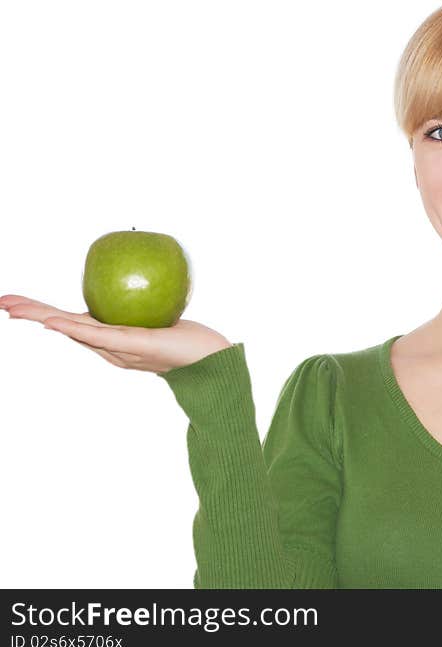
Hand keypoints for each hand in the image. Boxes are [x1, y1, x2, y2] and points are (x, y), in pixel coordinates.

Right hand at [0, 294, 233, 373]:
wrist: (210, 361)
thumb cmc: (187, 339)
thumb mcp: (158, 319)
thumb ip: (142, 307)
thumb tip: (135, 280)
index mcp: (111, 340)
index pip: (72, 322)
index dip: (44, 312)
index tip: (17, 303)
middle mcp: (109, 348)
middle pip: (64, 327)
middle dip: (32, 314)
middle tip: (3, 302)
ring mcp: (119, 349)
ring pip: (74, 331)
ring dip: (44, 318)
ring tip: (17, 309)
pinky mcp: (134, 347)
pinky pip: (101, 336)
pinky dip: (77, 330)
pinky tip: (56, 322)